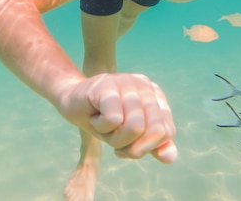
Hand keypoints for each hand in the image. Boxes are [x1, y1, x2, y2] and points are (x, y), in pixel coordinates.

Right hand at [57, 73, 176, 162]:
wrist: (70, 102)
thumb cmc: (102, 119)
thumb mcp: (130, 137)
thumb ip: (153, 146)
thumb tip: (170, 157)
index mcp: (155, 95)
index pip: (167, 131)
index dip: (147, 147)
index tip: (128, 144)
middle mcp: (144, 85)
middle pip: (155, 131)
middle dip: (133, 146)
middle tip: (114, 140)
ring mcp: (126, 82)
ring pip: (135, 127)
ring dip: (115, 138)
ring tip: (104, 126)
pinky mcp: (107, 85)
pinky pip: (114, 120)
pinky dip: (102, 127)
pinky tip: (94, 117)